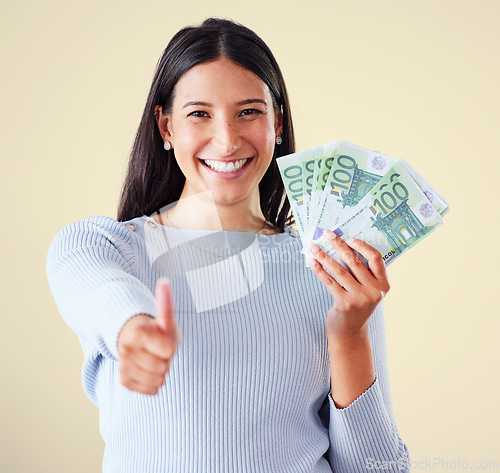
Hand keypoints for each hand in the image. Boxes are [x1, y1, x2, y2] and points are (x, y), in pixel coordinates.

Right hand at [117, 279, 179, 394]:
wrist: (135, 340)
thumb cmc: (155, 328)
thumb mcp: (165, 318)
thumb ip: (165, 302)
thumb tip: (164, 282)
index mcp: (136, 334)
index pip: (168, 351)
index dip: (170, 346)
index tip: (163, 339)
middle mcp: (125, 350)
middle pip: (163, 368)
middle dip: (166, 360)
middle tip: (159, 350)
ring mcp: (123, 366)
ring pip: (157, 381)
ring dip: (161, 372)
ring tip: (154, 358)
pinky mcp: (125, 381)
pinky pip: (150, 390)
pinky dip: (154, 383)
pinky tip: (149, 370)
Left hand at [309, 230, 389, 340]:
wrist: (350, 333)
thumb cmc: (356, 306)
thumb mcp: (366, 290)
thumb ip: (361, 273)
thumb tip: (340, 246)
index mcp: (383, 285)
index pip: (376, 258)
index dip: (362, 246)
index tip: (348, 238)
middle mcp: (374, 291)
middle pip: (354, 261)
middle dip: (338, 244)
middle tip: (326, 233)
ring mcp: (360, 298)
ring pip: (339, 270)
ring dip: (324, 256)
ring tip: (313, 246)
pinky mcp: (345, 304)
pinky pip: (329, 281)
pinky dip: (319, 270)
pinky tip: (312, 262)